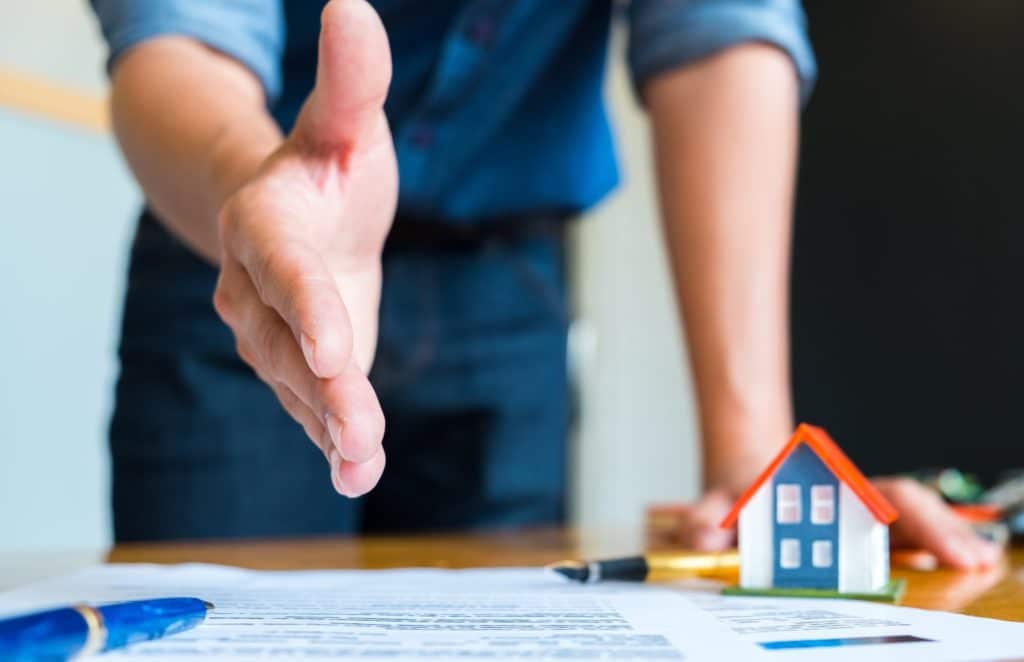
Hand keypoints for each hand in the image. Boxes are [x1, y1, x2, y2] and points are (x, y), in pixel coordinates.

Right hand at [212, 0, 395, 496]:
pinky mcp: (301, 363)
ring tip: (361, 461)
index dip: (309, 307)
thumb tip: (354, 6)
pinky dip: (332, 442)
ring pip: (297, 383)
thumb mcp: (343, 122)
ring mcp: (275, 332)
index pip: (285, 270)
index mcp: (267, 224)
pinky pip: (310, 404)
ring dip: (328, 424)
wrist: (291, 212)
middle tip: (358, 428)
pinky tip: (356, 474)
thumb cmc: (321, 167)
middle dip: (323, 387)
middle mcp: (257, 287)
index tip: (341, 349)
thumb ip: (351, 82)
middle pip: (288, 342)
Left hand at [650, 478, 1003, 569]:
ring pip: (916, 527)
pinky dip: (935, 554)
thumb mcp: (718, 501)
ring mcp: (863, 521)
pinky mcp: (865, 541)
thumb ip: (707, 517)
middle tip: (976, 561)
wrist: (745, 490)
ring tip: (980, 565)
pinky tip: (963, 568)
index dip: (920, 520)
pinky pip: (906, 547)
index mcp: (826, 487)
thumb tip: (705, 533)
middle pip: (912, 511)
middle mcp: (853, 501)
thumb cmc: (741, 497)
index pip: (885, 497)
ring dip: (949, 543)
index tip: (949, 547)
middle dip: (946, 533)